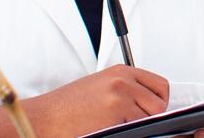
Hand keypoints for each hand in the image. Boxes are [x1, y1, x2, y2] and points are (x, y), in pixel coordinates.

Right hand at [0, 65, 168, 137]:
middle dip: (152, 117)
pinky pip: (137, 128)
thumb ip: (125, 90)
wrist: (43, 117)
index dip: (159, 102)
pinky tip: (112, 131)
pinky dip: (129, 133)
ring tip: (119, 128)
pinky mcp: (115, 112)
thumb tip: (148, 105)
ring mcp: (120, 95)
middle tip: (135, 125)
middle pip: (160, 102)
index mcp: (121, 72)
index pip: (160, 85)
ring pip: (151, 117)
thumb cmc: (66, 107)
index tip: (153, 113)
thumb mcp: (100, 88)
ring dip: (140, 126)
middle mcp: (123, 80)